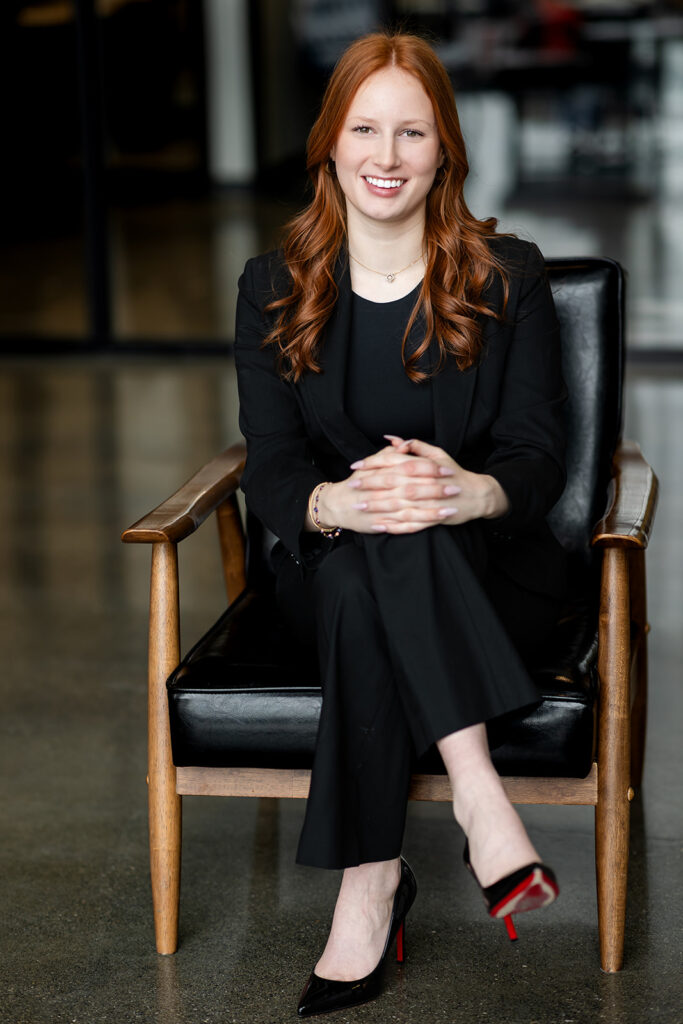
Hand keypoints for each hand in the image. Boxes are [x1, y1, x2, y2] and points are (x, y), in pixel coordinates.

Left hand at [336, 435, 507, 532]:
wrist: (477, 495)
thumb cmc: (454, 474)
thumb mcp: (439, 454)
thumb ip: (416, 446)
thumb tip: (394, 440)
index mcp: (425, 466)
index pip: (394, 462)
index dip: (373, 464)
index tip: (356, 466)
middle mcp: (426, 483)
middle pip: (394, 483)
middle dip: (371, 485)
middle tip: (352, 487)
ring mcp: (429, 502)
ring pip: (400, 503)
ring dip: (378, 506)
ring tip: (360, 507)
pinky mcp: (433, 518)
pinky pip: (411, 523)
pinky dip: (395, 525)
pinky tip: (379, 526)